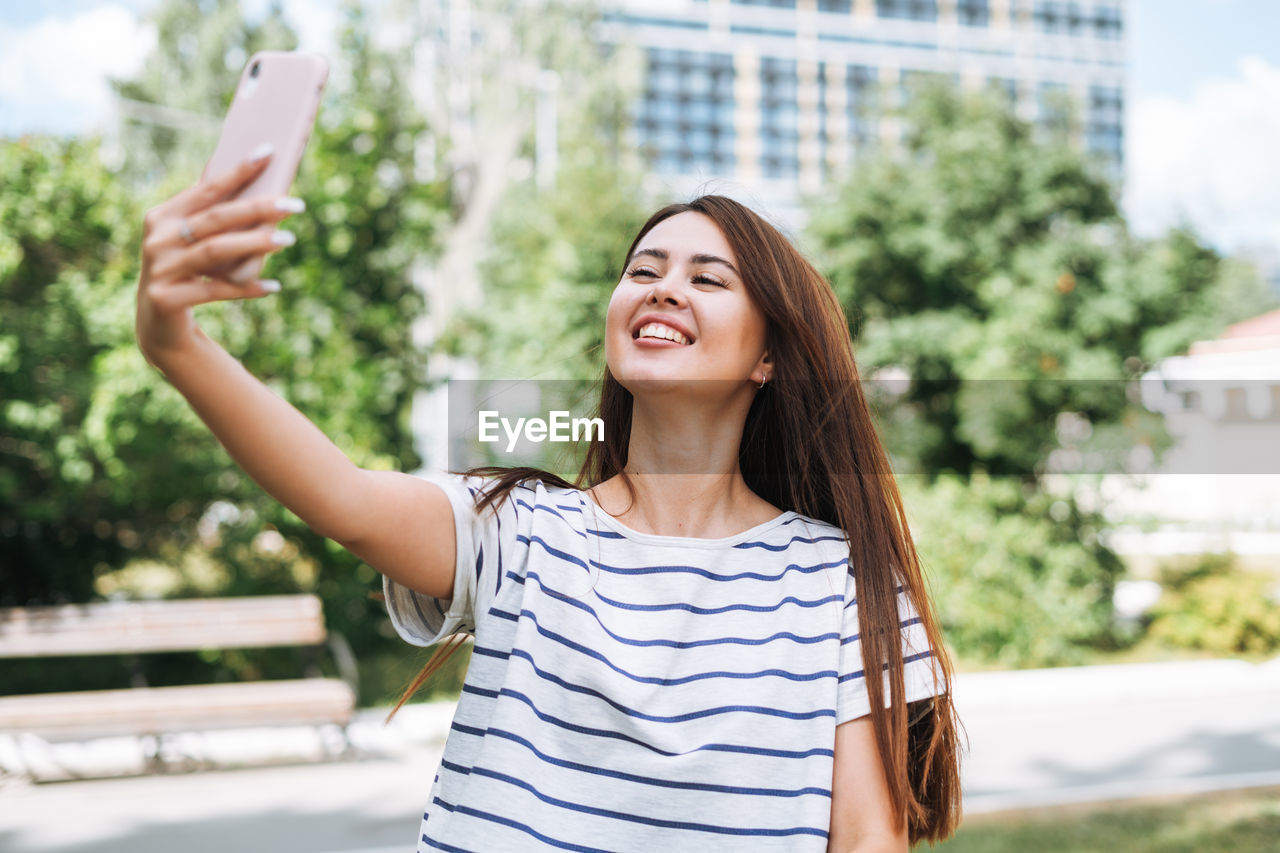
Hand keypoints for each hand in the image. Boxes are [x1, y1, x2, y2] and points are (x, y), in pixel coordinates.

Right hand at [135, 146, 302, 362]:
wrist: (158, 324)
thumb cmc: (185, 272)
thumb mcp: (191, 241)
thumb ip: (210, 212)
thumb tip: (240, 170)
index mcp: (163, 216)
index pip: (206, 189)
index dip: (237, 171)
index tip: (269, 152)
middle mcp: (158, 238)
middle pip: (216, 218)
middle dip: (258, 208)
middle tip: (296, 204)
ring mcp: (159, 268)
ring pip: (216, 251)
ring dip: (255, 244)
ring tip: (289, 239)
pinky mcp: (166, 297)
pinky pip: (214, 290)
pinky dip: (245, 288)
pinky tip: (273, 286)